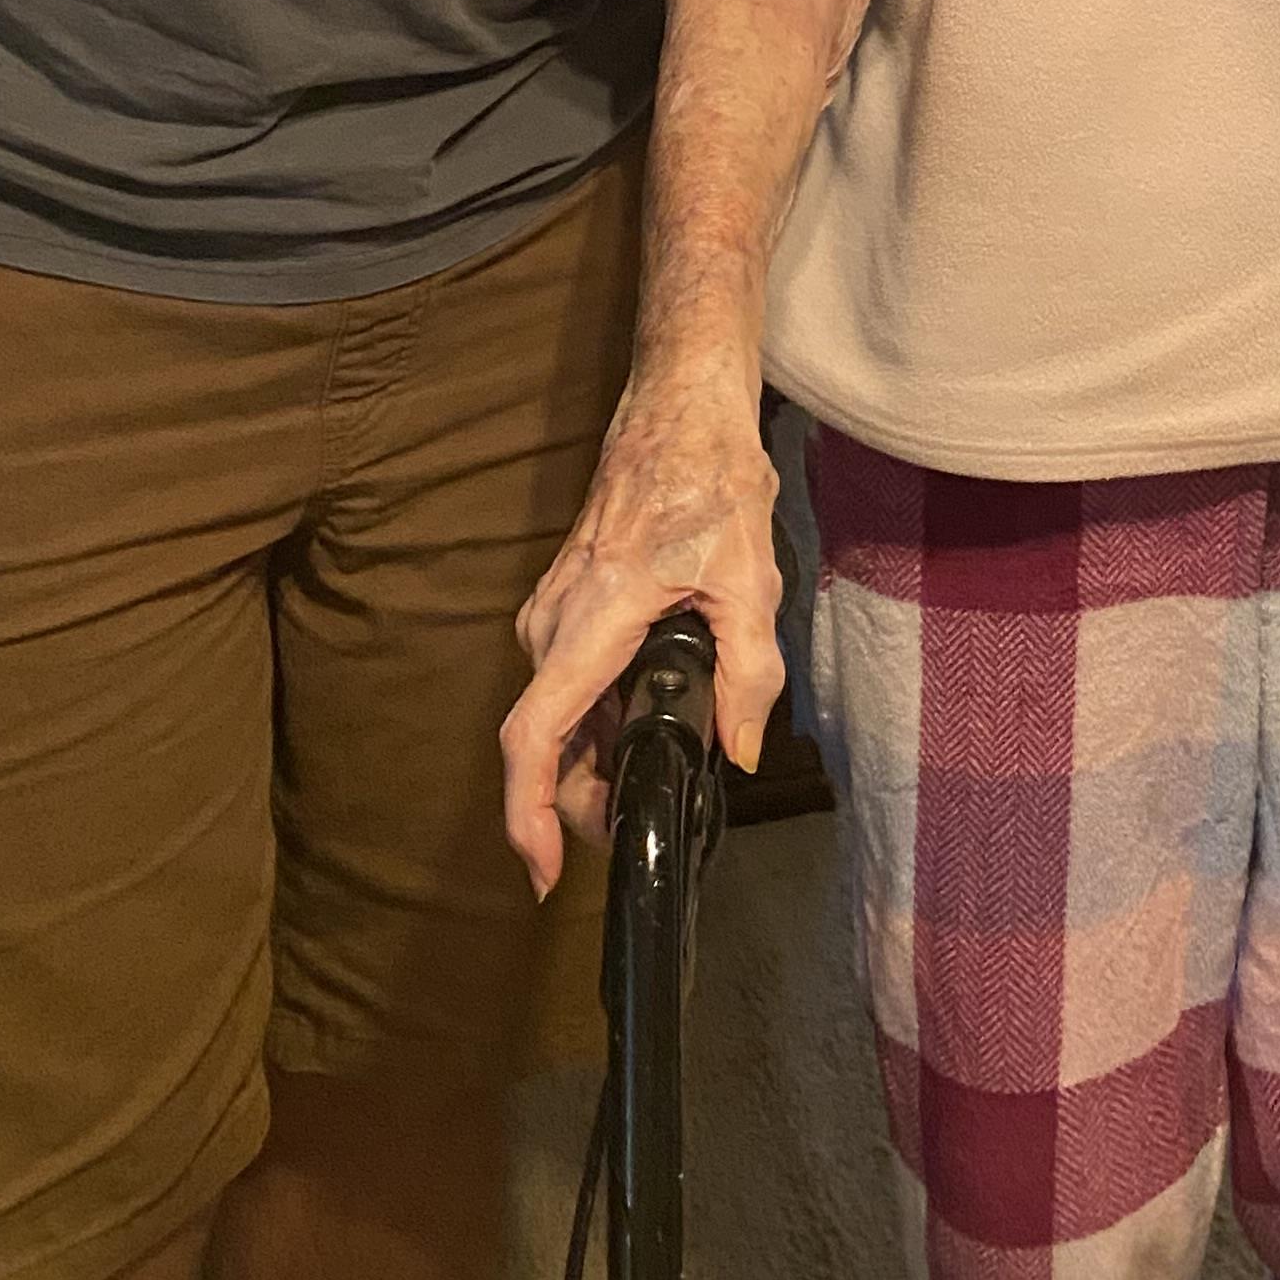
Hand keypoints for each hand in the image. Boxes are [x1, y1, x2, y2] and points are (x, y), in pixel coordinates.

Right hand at [501, 354, 783, 893]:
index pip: (533, 736)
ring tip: (666, 763)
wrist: (680, 404)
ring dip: (597, 756)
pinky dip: (599, 717)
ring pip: (557, 714)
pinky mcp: (565, 603)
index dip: (529, 815)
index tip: (542, 874)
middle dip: (584, 799)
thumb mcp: (750, 576)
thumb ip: (747, 673)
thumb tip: (735, 754)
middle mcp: (553, 621)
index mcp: (591, 618)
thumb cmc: (710, 475)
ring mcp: (552, 611)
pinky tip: (652, 715)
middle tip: (653, 816)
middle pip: (546, 742)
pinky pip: (568, 682)